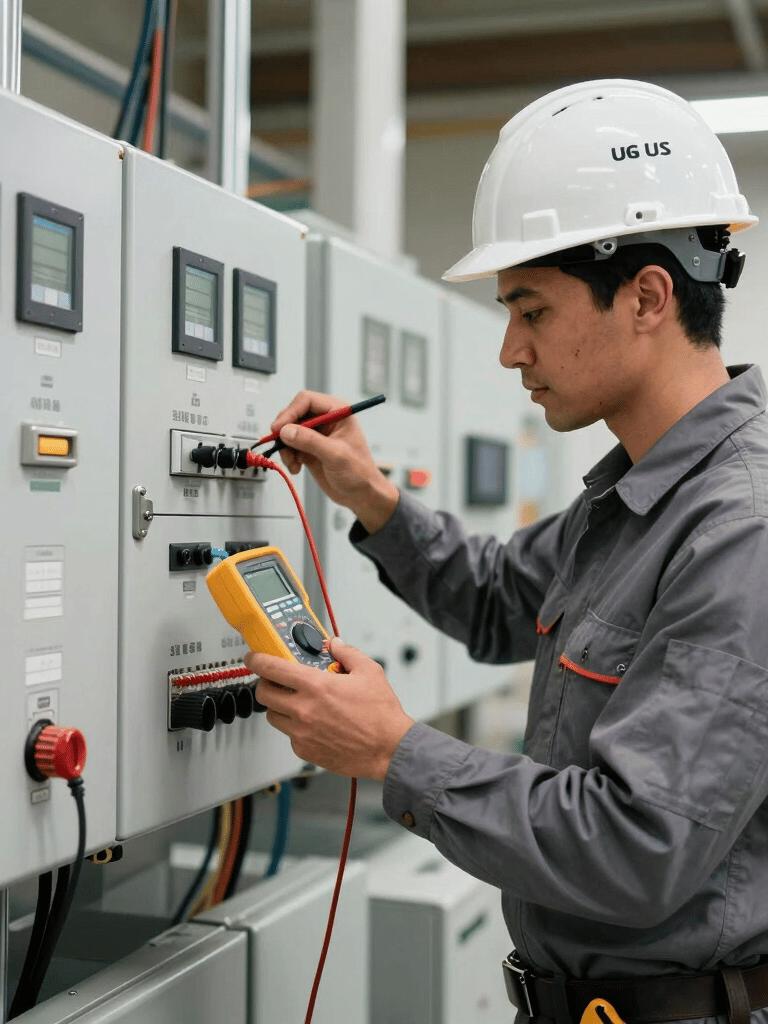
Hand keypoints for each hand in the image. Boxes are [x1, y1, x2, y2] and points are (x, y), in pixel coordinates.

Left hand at [245, 637, 414, 779]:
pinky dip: (295, 727)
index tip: (253, 657)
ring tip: (297, 703)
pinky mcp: (305, 750)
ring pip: (273, 716)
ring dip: (279, 707)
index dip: (257, 660)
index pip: (272, 668)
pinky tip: (313, 723)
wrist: (389, 749)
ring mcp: (302, 732)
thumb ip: (347, 653)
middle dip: (266, 684)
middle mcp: (303, 710)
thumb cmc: (381, 715)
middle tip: (276, 681)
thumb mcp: (369, 672)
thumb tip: (335, 645)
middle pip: (264, 694)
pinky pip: (289, 735)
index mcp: (316, 686)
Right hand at [269, 390, 398, 532]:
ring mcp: (315, 434)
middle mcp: (325, 419)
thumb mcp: (336, 455)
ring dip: (285, 446)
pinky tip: (296, 467)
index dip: (290, 412)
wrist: (360, 494)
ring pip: (288, 430)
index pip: (307, 400)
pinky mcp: (308, 448)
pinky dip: (288, 456)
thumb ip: (310, 441)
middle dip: (284, 430)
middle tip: (280, 445)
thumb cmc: (359, 472)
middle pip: (294, 413)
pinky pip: (289, 445)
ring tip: (292, 462)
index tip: (279, 428)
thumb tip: (286, 430)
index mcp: (338, 412)